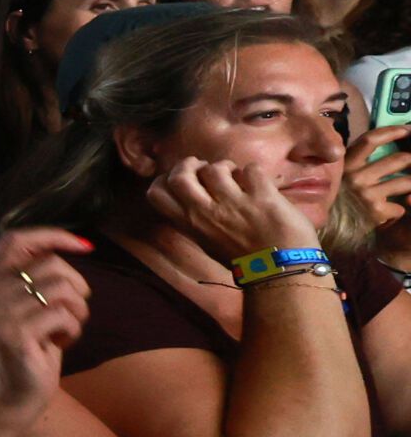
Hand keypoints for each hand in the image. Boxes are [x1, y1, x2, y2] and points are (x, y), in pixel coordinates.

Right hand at [0, 228, 94, 423]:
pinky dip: (74, 329)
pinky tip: (63, 342)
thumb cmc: (30, 345)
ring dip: (78, 309)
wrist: (14, 393)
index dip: (52, 236)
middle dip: (76, 285)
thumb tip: (78, 243)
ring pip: (61, 288)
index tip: (84, 246)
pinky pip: (63, 315)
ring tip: (69, 326)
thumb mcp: (27, 303)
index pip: (15, 239)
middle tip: (74, 309)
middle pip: (50, 264)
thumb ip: (36, 274)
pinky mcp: (15, 333)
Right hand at [145, 156, 322, 263]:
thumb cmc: (244, 261)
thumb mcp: (209, 243)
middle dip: (189, 165)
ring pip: (215, 169)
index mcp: (190, 225)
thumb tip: (194, 198)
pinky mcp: (261, 196)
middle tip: (202, 168)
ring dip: (225, 167)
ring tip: (235, 175)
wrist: (280, 272)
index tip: (180, 180)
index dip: (164, 180)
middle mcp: (205, 213)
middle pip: (179, 176)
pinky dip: (253, 172)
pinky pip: (250, 170)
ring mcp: (233, 204)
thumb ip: (197, 221)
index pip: (157, 195)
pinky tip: (258, 183)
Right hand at [343, 127, 410, 228]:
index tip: (407, 130)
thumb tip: (383, 146)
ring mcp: (367, 194)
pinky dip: (398, 210)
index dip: (392, 132)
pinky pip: (400, 206)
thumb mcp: (340, 176)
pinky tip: (391, 212)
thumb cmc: (337, 200)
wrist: (327, 230)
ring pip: (406, 181)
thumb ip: (356, 162)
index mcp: (346, 164)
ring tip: (410, 185)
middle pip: (398, 159)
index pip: (370, 139)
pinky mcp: (376, 211)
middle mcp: (356, 176)